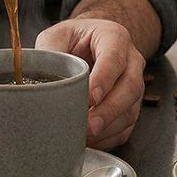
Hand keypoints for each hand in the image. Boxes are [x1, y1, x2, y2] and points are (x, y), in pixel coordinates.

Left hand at [35, 18, 144, 149]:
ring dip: (110, 126)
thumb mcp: (58, 36)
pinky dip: (111, 136)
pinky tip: (93, 140)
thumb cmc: (73, 39)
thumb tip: (42, 80)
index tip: (90, 98)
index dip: (104, 79)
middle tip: (89, 125)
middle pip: (130, 87)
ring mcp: (134, 83)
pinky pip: (127, 125)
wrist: (87, 44)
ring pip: (131, 109)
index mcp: (114, 37)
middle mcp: (130, 60)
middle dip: (109, 110)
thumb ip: (52, 52)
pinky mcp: (131, 104)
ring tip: (86, 136)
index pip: (114, 58)